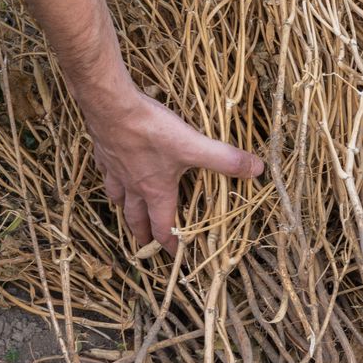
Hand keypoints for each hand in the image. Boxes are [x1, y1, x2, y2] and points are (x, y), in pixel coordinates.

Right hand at [84, 88, 264, 252]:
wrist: (112, 107)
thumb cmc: (152, 131)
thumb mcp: (195, 146)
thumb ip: (225, 159)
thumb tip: (257, 170)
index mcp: (156, 190)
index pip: (163, 225)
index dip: (171, 243)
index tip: (175, 255)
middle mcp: (133, 185)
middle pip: (135, 217)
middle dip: (141, 232)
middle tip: (144, 243)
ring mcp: (116, 169)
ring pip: (117, 196)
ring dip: (124, 207)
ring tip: (126, 210)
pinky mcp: (105, 151)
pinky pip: (107, 171)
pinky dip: (111, 177)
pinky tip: (114, 171)